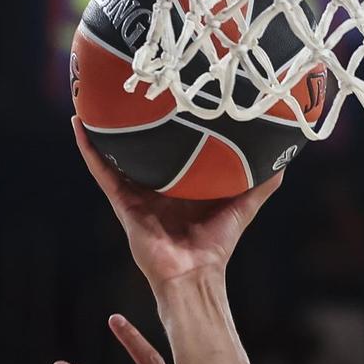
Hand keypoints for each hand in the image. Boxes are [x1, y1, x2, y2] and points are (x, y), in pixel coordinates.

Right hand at [73, 118, 283, 289]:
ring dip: (102, 131)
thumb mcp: (242, 206)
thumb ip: (261, 185)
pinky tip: (78, 124)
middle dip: (131, 124)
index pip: (171, 152)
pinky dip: (89, 149)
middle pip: (141, 151)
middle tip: (125, 88)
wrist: (193, 274)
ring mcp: (136, 195)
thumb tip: (284, 160)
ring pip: (115, 156)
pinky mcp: (122, 203)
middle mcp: (155, 189)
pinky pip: (102, 172)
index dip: (167, 129)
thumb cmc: (216, 246)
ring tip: (91, 99)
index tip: (166, 97)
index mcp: (179, 187)